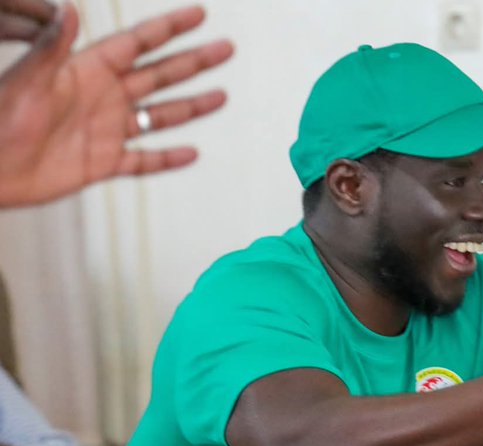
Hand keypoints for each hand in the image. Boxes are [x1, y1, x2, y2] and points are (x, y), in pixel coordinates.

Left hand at [0, 3, 233, 207]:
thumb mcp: (27, 78)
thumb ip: (52, 46)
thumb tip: (72, 10)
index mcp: (88, 70)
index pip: (138, 43)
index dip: (170, 28)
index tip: (200, 15)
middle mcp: (103, 97)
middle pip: (159, 75)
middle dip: (194, 62)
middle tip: (226, 48)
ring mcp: (106, 131)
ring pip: (159, 116)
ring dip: (190, 106)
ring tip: (221, 96)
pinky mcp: (103, 163)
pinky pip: (144, 161)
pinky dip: (168, 159)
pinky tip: (191, 153)